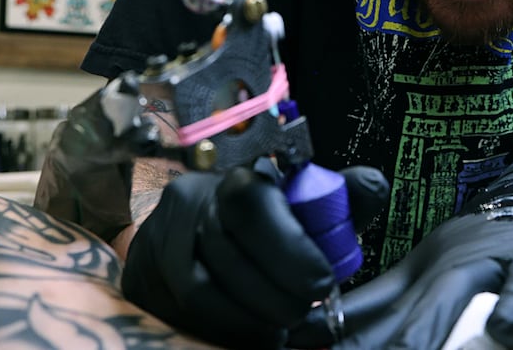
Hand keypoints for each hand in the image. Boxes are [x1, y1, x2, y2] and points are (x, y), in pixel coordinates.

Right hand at [121, 163, 388, 348]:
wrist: (206, 227)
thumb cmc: (274, 221)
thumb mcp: (310, 204)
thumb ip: (343, 198)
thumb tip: (371, 186)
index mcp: (235, 178)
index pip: (253, 207)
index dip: (290, 250)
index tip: (323, 284)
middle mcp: (188, 203)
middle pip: (227, 258)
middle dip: (275, 299)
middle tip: (306, 317)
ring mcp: (156, 241)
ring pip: (198, 292)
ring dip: (247, 323)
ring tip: (281, 333)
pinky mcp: (141, 278)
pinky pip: (178, 315)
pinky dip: (221, 333)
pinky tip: (253, 338)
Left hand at [291, 160, 512, 349]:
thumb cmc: (478, 253)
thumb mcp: (420, 277)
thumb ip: (371, 312)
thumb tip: (305, 333)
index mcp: (436, 273)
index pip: (394, 312)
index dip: (365, 343)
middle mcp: (482, 264)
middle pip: (451, 297)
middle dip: (425, 335)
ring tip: (507, 328)